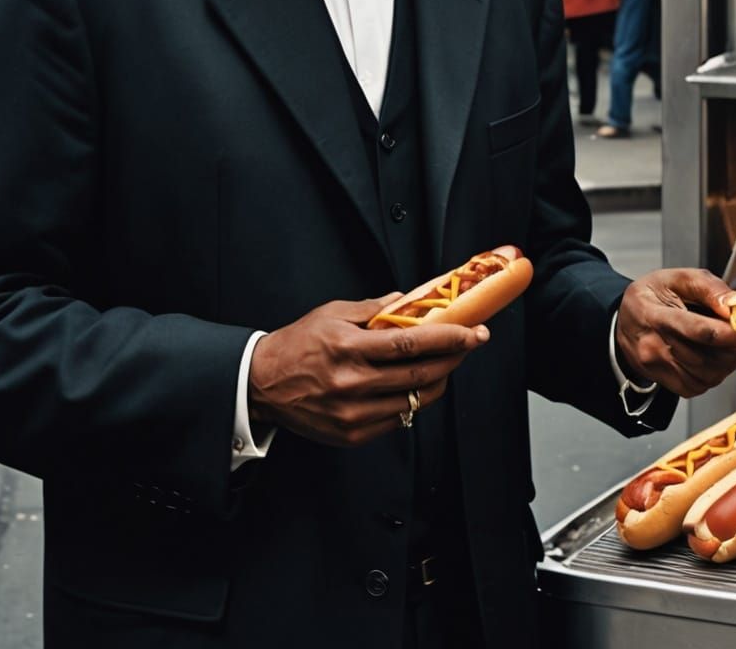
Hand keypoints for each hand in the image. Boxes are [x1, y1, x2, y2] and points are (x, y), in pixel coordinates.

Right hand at [247, 297, 487, 447]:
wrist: (262, 384)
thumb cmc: (298, 344)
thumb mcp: (332, 313)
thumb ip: (372, 309)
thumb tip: (405, 300)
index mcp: (348, 347)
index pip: (410, 343)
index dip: (447, 338)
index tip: (472, 332)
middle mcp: (353, 383)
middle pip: (419, 374)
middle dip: (454, 358)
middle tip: (471, 344)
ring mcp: (353, 413)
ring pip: (414, 400)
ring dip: (439, 381)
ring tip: (448, 364)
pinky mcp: (351, 434)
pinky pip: (396, 419)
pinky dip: (413, 401)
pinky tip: (417, 385)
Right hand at [616, 269, 735, 399]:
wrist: (625, 320)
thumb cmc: (653, 296)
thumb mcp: (677, 278)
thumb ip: (709, 288)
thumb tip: (734, 306)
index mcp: (655, 314)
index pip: (699, 331)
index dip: (731, 333)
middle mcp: (653, 345)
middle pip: (707, 358)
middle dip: (734, 347)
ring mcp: (656, 367)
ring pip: (707, 376)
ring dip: (727, 362)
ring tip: (726, 343)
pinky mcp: (663, 381)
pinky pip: (698, 386)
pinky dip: (714, 375)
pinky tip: (711, 357)